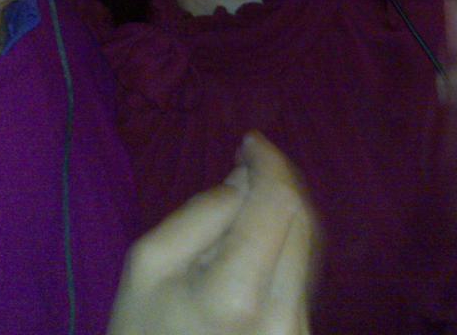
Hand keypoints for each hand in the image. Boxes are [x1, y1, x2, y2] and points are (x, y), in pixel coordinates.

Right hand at [108, 131, 316, 334]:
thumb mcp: (147, 266)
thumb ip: (200, 213)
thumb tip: (246, 182)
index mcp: (237, 295)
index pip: (277, 203)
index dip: (269, 162)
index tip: (250, 141)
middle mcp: (284, 317)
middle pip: (302, 219)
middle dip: (279, 181)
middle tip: (249, 161)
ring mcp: (299, 334)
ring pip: (308, 245)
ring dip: (285, 209)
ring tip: (250, 192)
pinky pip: (302, 273)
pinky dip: (286, 241)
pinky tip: (259, 233)